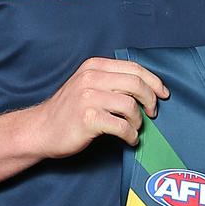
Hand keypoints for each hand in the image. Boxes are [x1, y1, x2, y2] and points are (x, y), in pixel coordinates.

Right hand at [28, 57, 168, 157]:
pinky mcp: (88, 118)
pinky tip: (129, 139)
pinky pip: (121, 126)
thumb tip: (148, 88)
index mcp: (95, 66)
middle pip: (136, 84)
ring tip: (134, 128)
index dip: (154, 81)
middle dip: (151, 100)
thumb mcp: (88, 84)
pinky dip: (130, 135)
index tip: (163, 94)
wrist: (41, 130)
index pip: (134, 68)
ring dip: (138, 121)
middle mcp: (91, 77)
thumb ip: (112, 81)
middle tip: (152, 113)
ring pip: (130, 105)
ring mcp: (88, 97)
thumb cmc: (69, 111)